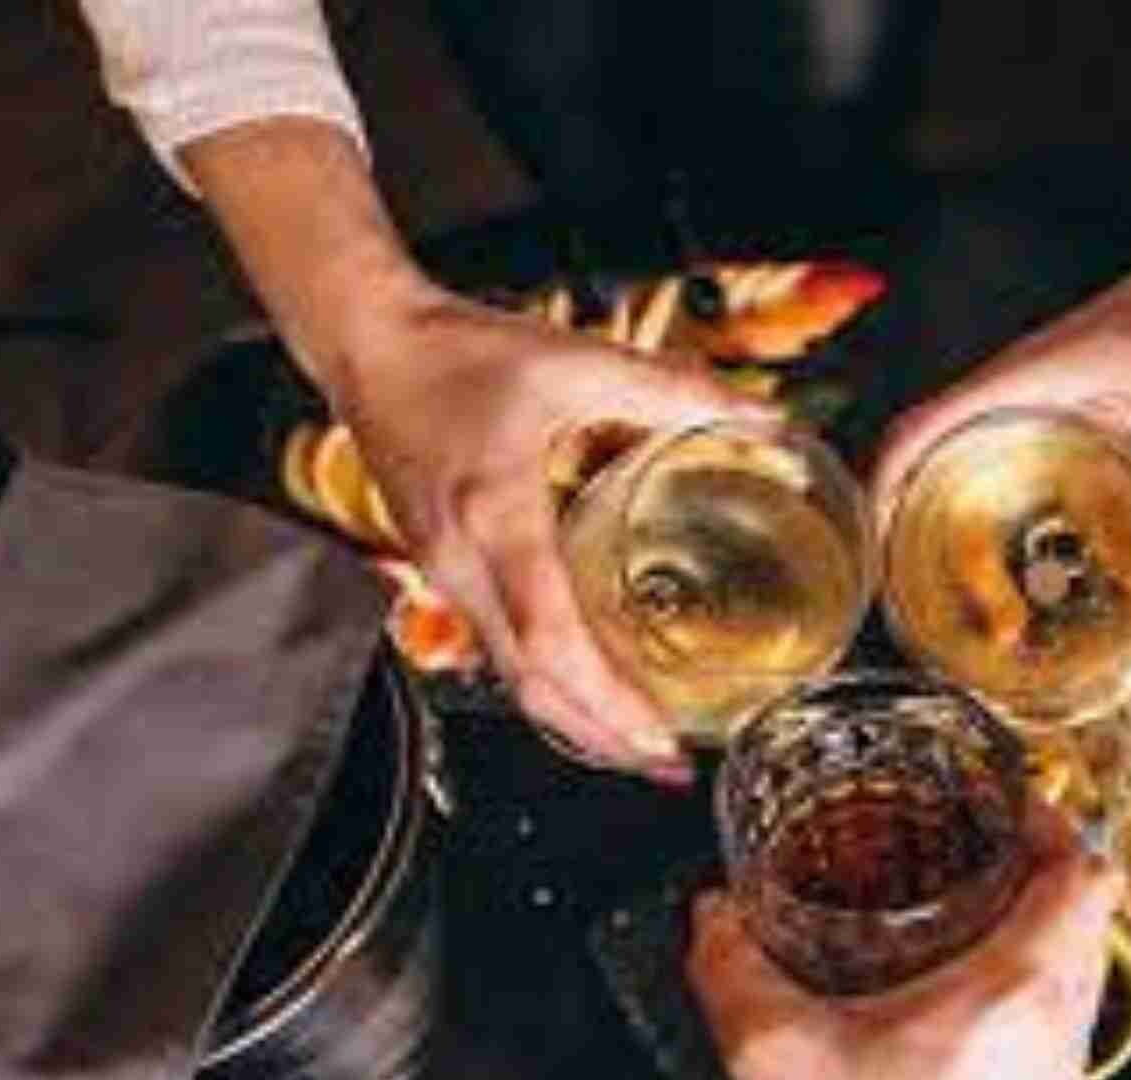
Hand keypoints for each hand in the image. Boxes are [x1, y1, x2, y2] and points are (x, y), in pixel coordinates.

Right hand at [330, 288, 773, 780]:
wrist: (370, 345)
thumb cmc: (456, 352)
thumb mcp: (576, 361)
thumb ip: (672, 390)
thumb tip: (760, 419)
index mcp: (496, 515)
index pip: (551, 638)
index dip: (608, 699)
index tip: (661, 734)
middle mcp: (463, 560)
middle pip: (531, 684)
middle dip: (600, 736)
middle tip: (667, 763)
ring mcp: (445, 572)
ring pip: (511, 676)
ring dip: (573, 717)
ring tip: (639, 742)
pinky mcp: (443, 569)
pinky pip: (497, 646)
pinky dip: (546, 679)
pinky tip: (586, 682)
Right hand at [687, 798, 1117, 1079]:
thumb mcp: (777, 1052)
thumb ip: (735, 967)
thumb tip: (713, 916)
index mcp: (1019, 990)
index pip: (1085, 873)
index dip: (1053, 821)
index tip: (1009, 798)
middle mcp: (1059, 1033)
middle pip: (1086, 922)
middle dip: (1033, 875)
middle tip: (973, 847)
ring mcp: (1056, 1079)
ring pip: (1073, 982)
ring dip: (1029, 939)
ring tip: (956, 919)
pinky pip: (1047, 1030)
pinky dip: (1012, 998)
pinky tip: (940, 1010)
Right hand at [872, 237, 1130, 600]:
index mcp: (1027, 377)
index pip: (916, 428)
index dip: (878, 486)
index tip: (870, 545)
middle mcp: (1019, 381)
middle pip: (923, 445)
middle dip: (900, 509)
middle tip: (907, 581)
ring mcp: (1039, 387)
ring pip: (960, 443)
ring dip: (939, 497)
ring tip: (949, 572)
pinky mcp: (1068, 394)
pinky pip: (1006, 442)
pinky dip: (994, 486)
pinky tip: (1033, 538)